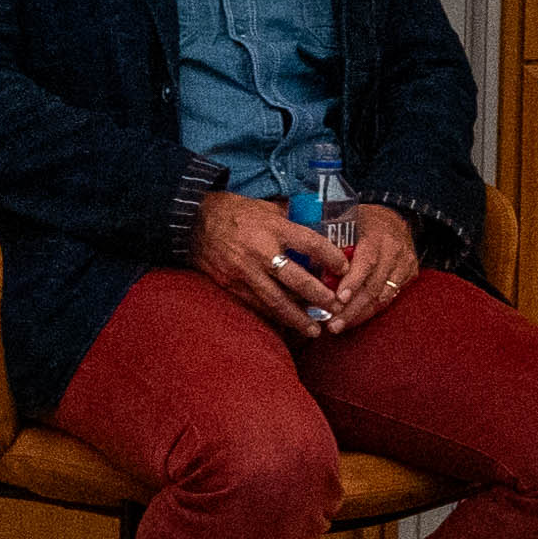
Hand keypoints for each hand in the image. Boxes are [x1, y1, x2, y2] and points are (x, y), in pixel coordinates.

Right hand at [190, 192, 335, 330]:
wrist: (193, 222)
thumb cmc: (235, 212)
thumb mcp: (266, 208)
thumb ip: (292, 220)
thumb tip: (320, 226)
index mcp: (273, 228)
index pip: (310, 244)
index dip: (330, 258)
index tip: (344, 268)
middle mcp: (260, 252)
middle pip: (296, 279)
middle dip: (318, 297)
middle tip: (335, 307)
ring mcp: (244, 272)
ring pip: (276, 301)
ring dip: (297, 318)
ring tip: (314, 331)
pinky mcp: (231, 286)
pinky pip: (257, 306)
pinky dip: (274, 317)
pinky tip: (287, 325)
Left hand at [310, 202, 433, 327]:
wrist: (396, 217)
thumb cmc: (363, 221)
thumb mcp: (346, 223)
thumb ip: (330, 242)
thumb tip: (304, 265)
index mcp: (376, 235)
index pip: (366, 261)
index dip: (353, 282)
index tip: (338, 299)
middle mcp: (394, 250)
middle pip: (374, 285)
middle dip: (352, 308)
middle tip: (332, 324)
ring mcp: (405, 263)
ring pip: (383, 296)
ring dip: (360, 314)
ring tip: (339, 325)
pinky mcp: (410, 274)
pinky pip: (391, 298)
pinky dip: (371, 310)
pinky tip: (355, 318)